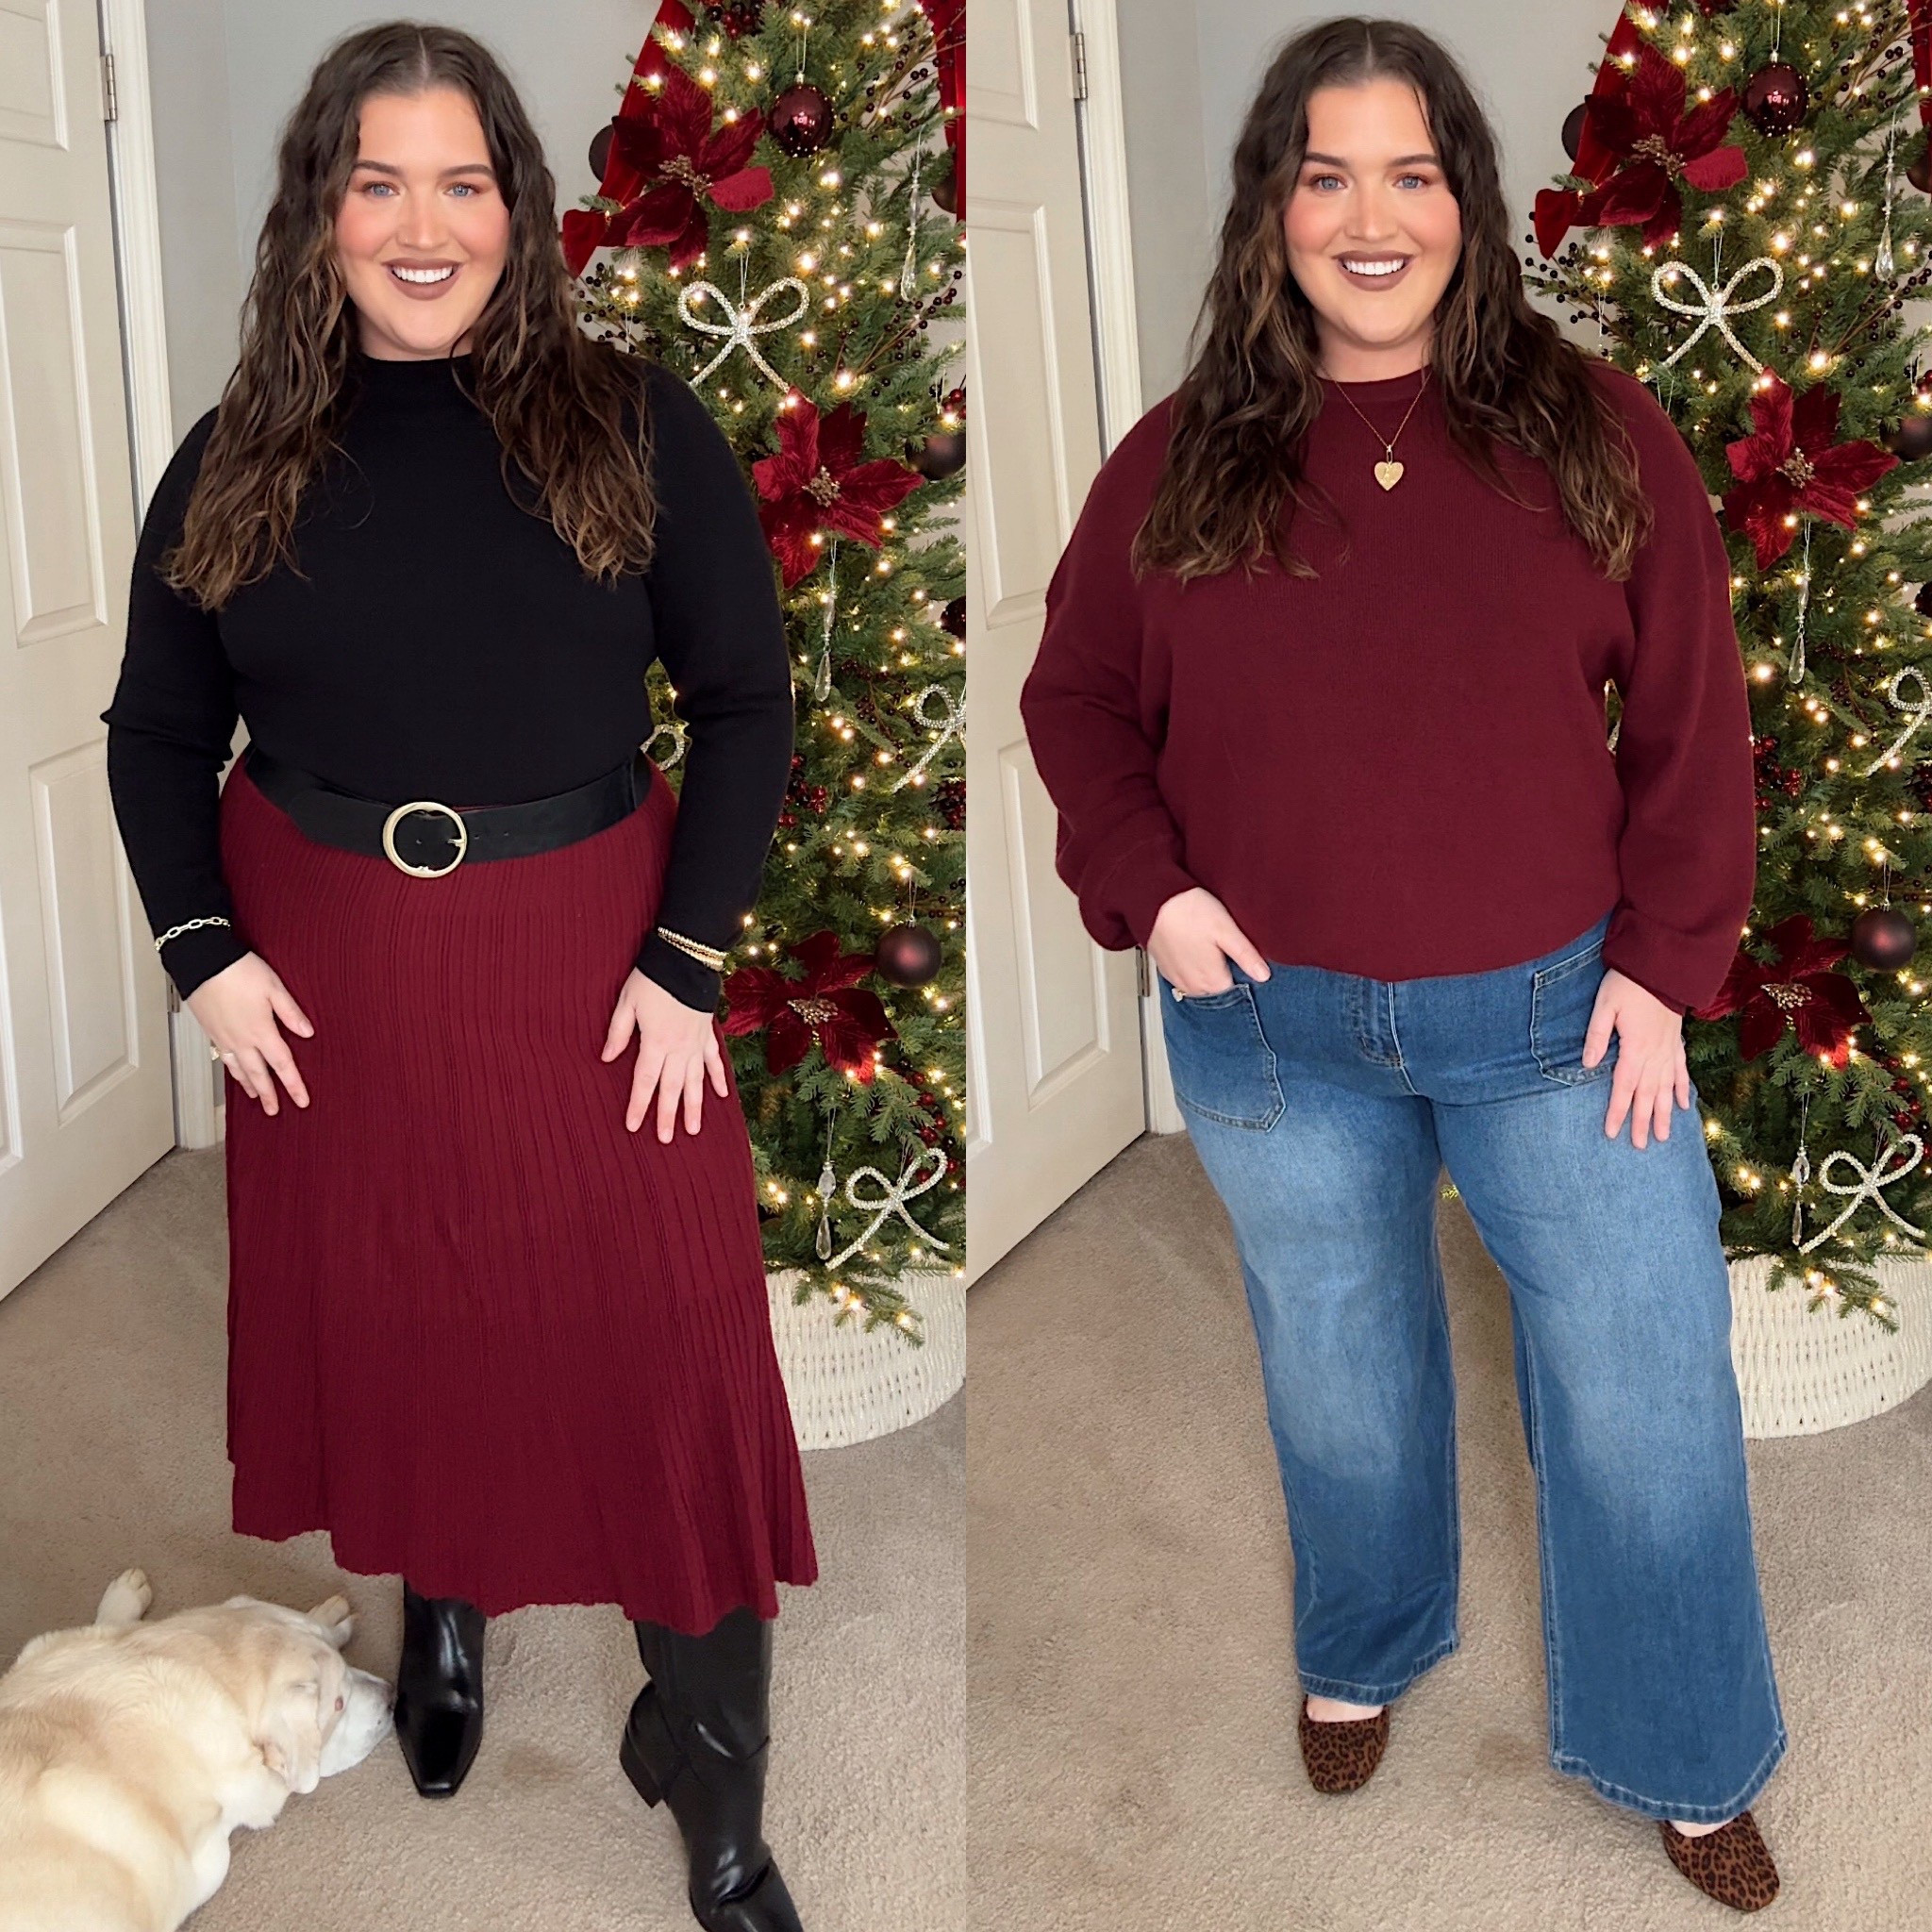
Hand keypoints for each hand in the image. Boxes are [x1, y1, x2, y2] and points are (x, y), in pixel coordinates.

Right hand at [184, 952, 313, 1114]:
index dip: (293, 1084)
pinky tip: (234, 1071)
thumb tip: (308, 1033)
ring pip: (238, 1069)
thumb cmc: (239, 971)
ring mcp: (224, 1037)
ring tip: (256, 1097)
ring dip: (249, 1085)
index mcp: (261, 1030)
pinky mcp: (211, 1031)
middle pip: (258, 1074)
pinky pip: (224, 1058)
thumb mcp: (274, 988)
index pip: (282, 1064)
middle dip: (269, 1094)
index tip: (302, 1101)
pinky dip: (232, 1070)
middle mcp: (241, 1039)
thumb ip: (291, 1013)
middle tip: (275, 1110)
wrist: (202, 962)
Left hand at [602, 967, 727, 1140]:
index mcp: (655, 1042)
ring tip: (693, 1129)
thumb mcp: (626, 1002)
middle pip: (672, 1088)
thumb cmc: (652, 978)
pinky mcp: (707, 1033)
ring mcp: (696, 1043)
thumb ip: (618, 1032)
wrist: (687, 957)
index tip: (633, 1126)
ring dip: (694, 1106)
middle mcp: (678, 1048)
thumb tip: (606, 1059)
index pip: (644, 1081)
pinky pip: (714, 1061)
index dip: (638, 1105)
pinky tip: (721, 1095)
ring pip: (695, 1081)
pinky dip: (718, 1078)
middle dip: (668, 1115)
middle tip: (666, 1139)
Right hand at [1147, 887, 1272, 995]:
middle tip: (1225, 948)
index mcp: (1212, 981)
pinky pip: (1185, 977)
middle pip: (1218, 990)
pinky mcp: (1166, 970)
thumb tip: (1264, 975)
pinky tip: (1194, 949)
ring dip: (1207, 972)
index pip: (1237, 991)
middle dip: (1225, 974)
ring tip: (1209, 948)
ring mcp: (1177, 979)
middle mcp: (1193, 986)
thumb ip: (1246, 956)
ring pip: (1201, 985)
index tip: (1243, 957)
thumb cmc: (1190, 911)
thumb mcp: (1227, 930)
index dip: (1243, 974)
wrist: (1155, 901)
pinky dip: (1192, 968)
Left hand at [1586, 967, 1689, 1148]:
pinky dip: (1681, 1089)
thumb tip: (1588, 1064)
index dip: (1618, 1111)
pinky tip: (1682, 1106)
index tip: (1612, 1132)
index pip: (1623, 1087)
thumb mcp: (1604, 1006)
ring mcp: (1669, 1050)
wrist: (1661, 967)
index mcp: (1636, 1048)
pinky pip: (1680, 1071)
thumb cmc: (1628, 984)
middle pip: (1647, 1095)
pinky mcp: (1676, 1042)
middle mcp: (1656, 1054)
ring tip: (1663, 1137)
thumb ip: (1596, 1036)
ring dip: (1664, 1114)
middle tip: (1639, 1146)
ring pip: (1666, 1089)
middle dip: (1642, 1122)